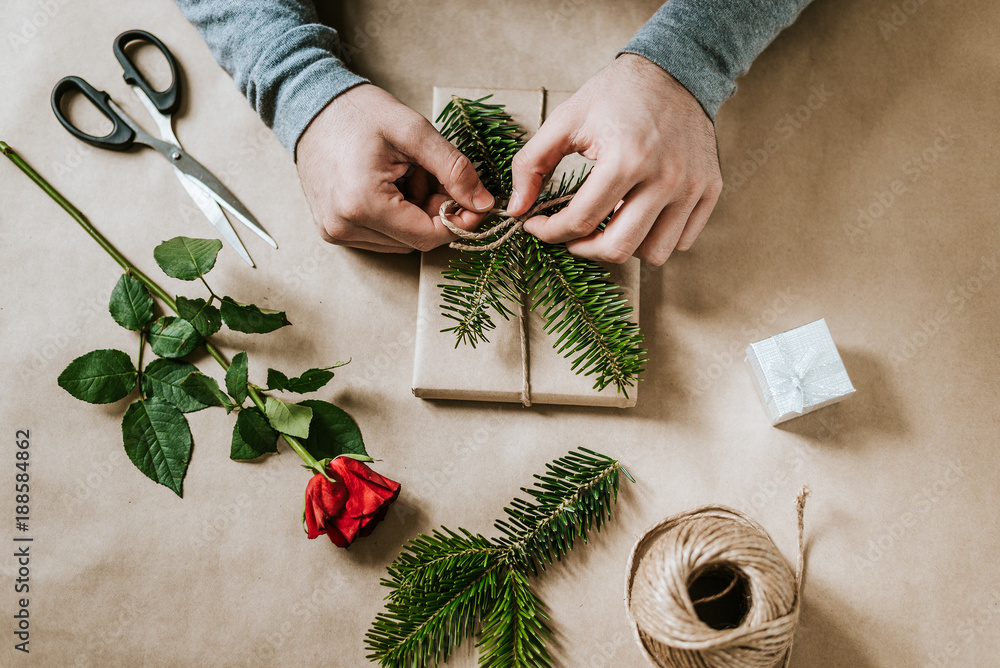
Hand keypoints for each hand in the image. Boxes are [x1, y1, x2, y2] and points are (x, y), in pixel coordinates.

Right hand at [296, 84, 494, 252]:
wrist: (309, 104)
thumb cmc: (358, 113)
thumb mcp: (414, 131)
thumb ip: (454, 169)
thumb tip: (484, 203)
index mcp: (363, 204)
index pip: (428, 236)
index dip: (460, 220)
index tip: (474, 198)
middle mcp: (344, 227)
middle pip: (415, 240)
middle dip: (435, 212)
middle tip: (432, 174)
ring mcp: (335, 232)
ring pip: (400, 241)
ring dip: (415, 214)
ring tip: (405, 175)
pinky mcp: (332, 231)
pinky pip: (380, 236)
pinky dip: (396, 216)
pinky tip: (389, 185)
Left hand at [508, 54, 721, 264]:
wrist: (674, 70)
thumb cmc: (616, 95)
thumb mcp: (565, 120)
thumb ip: (530, 164)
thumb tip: (515, 209)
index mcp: (626, 158)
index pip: (580, 221)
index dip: (549, 232)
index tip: (537, 225)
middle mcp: (665, 178)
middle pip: (618, 249)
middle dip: (583, 249)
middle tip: (570, 234)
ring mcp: (691, 187)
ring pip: (654, 253)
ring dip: (624, 247)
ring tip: (607, 223)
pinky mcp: (709, 190)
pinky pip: (682, 241)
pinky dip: (657, 239)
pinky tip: (637, 217)